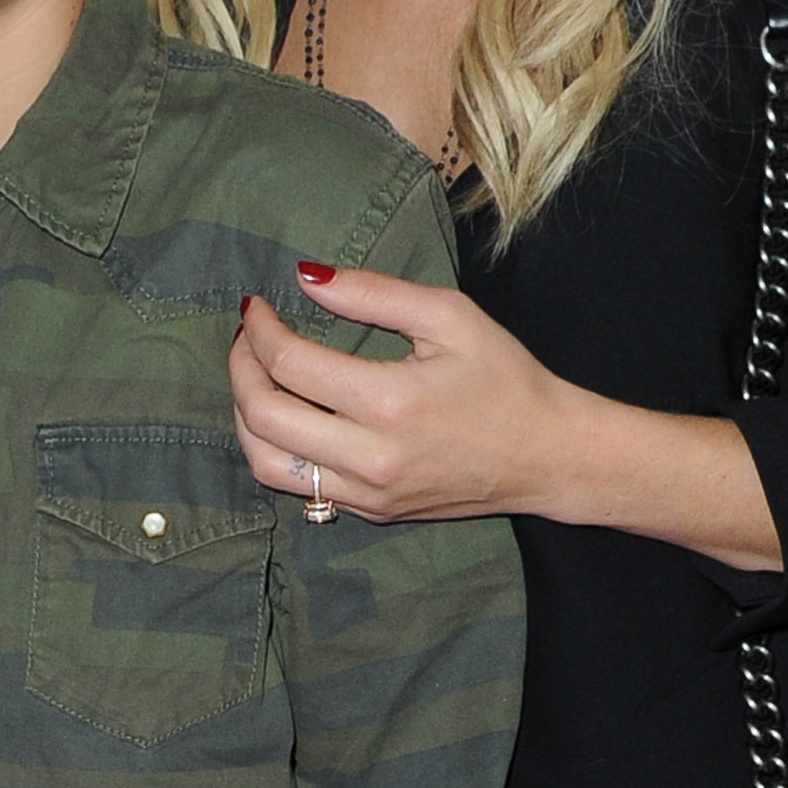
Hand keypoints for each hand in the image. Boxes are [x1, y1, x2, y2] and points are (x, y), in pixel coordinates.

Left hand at [231, 265, 579, 524]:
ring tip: (255, 378)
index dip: (259, 330)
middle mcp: (371, 456)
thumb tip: (305, 277)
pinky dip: (275, 448)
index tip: (256, 305)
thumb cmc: (505, 378)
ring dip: (245, 416)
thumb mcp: (450, 316)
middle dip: (239, 369)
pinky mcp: (370, 511)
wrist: (548, 455)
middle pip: (262, 417)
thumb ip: (374, 292)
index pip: (288, 365)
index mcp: (390, 402)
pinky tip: (286, 415)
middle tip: (246, 338)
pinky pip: (296, 487)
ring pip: (265, 463)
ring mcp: (368, 492)